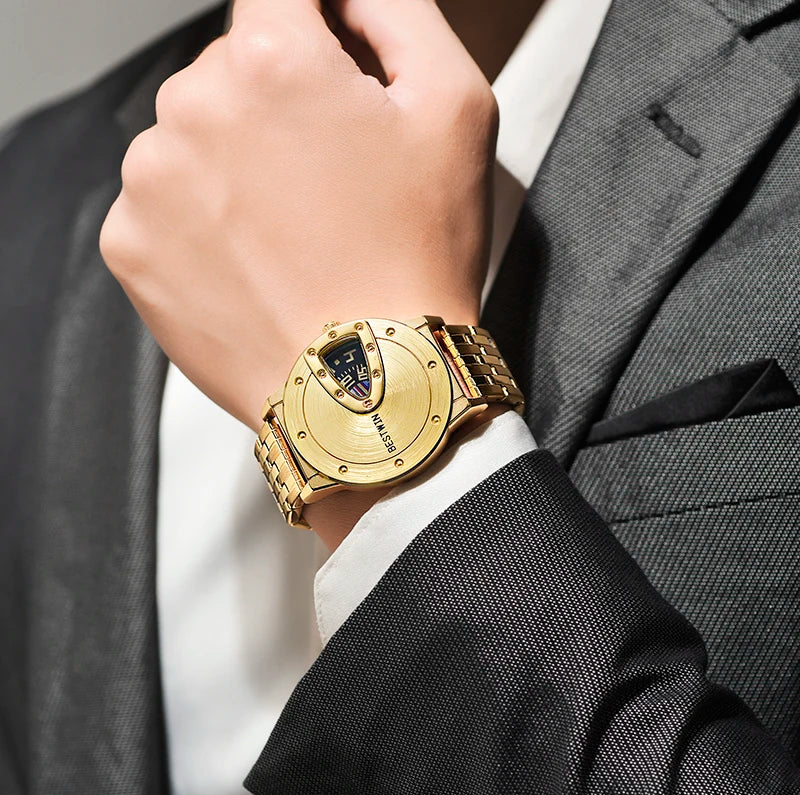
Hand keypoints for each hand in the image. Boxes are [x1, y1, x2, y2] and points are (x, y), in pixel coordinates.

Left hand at [100, 0, 497, 432]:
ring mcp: (150, 183)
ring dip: (237, 165)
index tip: (329, 75)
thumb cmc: (417, 256)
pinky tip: (256, 261)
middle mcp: (191, 108)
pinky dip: (204, 221)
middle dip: (279, 106)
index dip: (314, 31)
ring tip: (294, 232)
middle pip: (232, 70)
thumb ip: (396, 9)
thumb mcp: (455, 106)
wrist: (368, 388)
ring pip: (193, 137)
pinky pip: (163, 204)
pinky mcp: (130, 246)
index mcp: (271, 61)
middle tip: (331, 182)